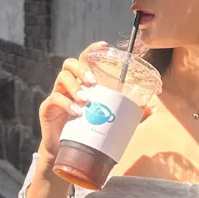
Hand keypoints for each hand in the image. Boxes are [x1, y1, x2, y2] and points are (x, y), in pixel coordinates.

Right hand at [37, 40, 155, 165]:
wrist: (65, 151)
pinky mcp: (47, 108)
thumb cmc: (87, 130)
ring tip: (86, 99)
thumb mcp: (108, 120)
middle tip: (93, 82)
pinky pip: (54, 98)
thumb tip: (151, 107)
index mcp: (82, 82)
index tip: (104, 46)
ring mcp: (57, 94)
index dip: (92, 50)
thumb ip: (128, 114)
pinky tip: (77, 112)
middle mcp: (69, 85)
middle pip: (70, 63)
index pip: (85, 59)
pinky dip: (67, 104)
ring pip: (62, 78)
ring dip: (75, 86)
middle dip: (82, 69)